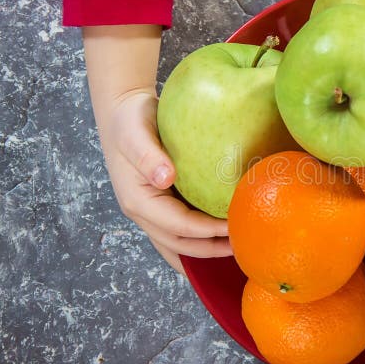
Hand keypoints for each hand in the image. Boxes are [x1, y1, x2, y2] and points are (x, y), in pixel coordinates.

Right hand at [83, 25, 229, 274]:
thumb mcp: (134, 132)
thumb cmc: (130, 120)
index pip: (178, 226)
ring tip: (236, 251)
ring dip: (206, 251)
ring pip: (178, 244)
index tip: (235, 226)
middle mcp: (143, 212)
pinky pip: (180, 231)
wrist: (121, 112)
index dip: (207, 231)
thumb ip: (148, 155)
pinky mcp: (161, 204)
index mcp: (138, 201)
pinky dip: (199, 241)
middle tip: (243, 247)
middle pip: (179, 243)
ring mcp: (151, 211)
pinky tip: (220, 241)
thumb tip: (166, 177)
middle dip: (211, 249)